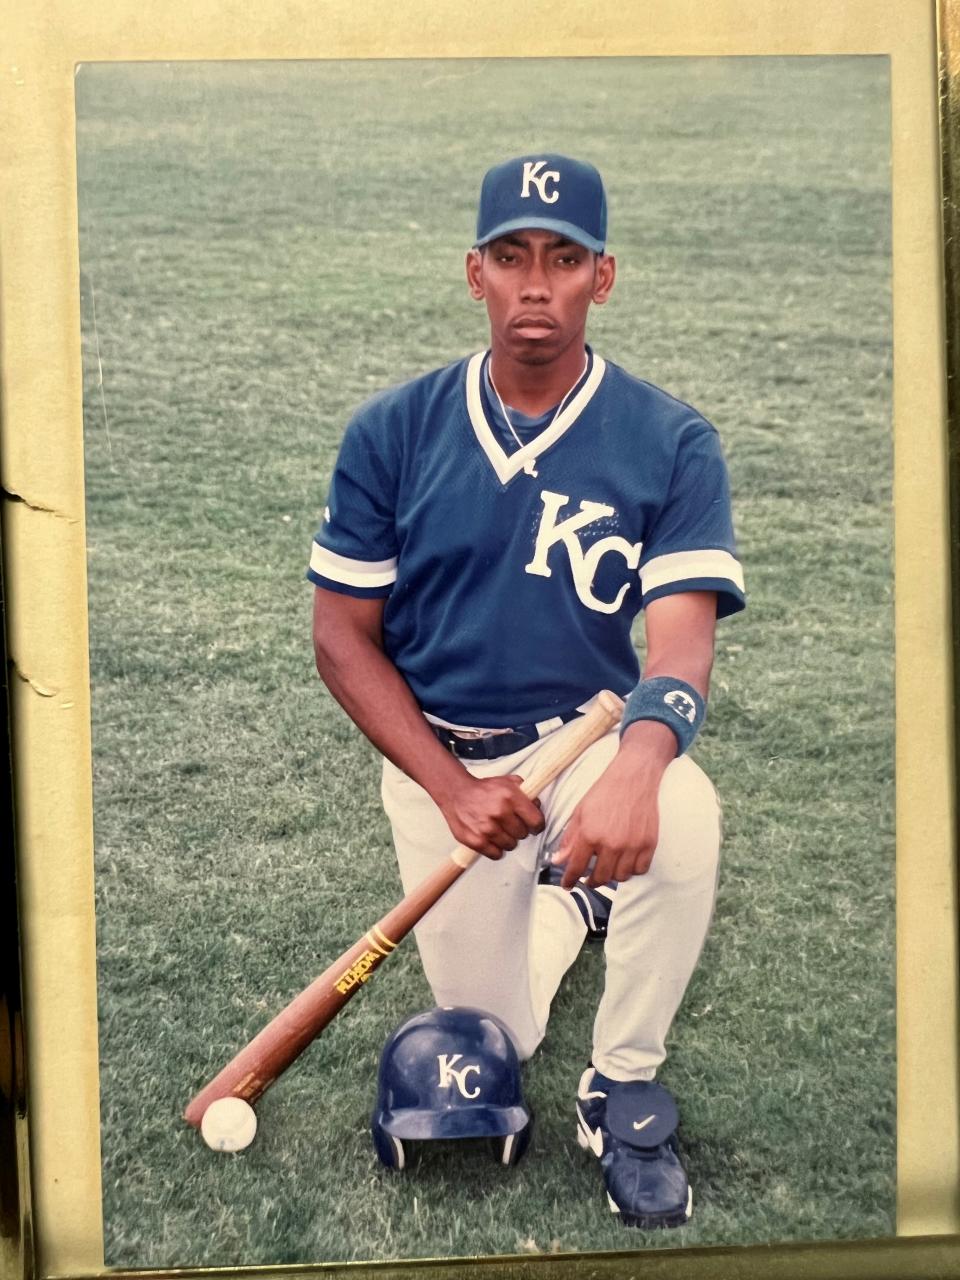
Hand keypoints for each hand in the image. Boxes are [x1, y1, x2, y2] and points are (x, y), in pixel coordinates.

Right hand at [435, 772, 544, 858]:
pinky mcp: (476, 841)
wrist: (456, 793)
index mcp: (510, 796)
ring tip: (499, 830)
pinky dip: (495, 849)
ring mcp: (487, 828)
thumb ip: (525, 792)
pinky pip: (496, 854)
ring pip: (511, 845)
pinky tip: (491, 839)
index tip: (533, 825)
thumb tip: (537, 805)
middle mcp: (500, 812)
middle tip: (510, 824)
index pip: (536, 821)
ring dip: (507, 840)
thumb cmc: (483, 789)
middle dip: (519, 830)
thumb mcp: (507, 782)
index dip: (537, 825)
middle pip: (523, 834)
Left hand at [552, 734, 671, 886]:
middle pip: (600, 878)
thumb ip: (569, 839)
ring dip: (612, 875)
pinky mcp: (649, 844)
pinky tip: (626, 861)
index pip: (576, 867)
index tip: (568, 884)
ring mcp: (632, 846)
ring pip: (621, 877)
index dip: (569, 879)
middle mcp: (611, 844)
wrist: (633, 777)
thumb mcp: (580, 812)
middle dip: (592, 881)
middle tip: (589, 878)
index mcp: (590, 835)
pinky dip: (632, 869)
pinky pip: (640, 870)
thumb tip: (558, 861)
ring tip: (608, 866)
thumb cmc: (604, 792)